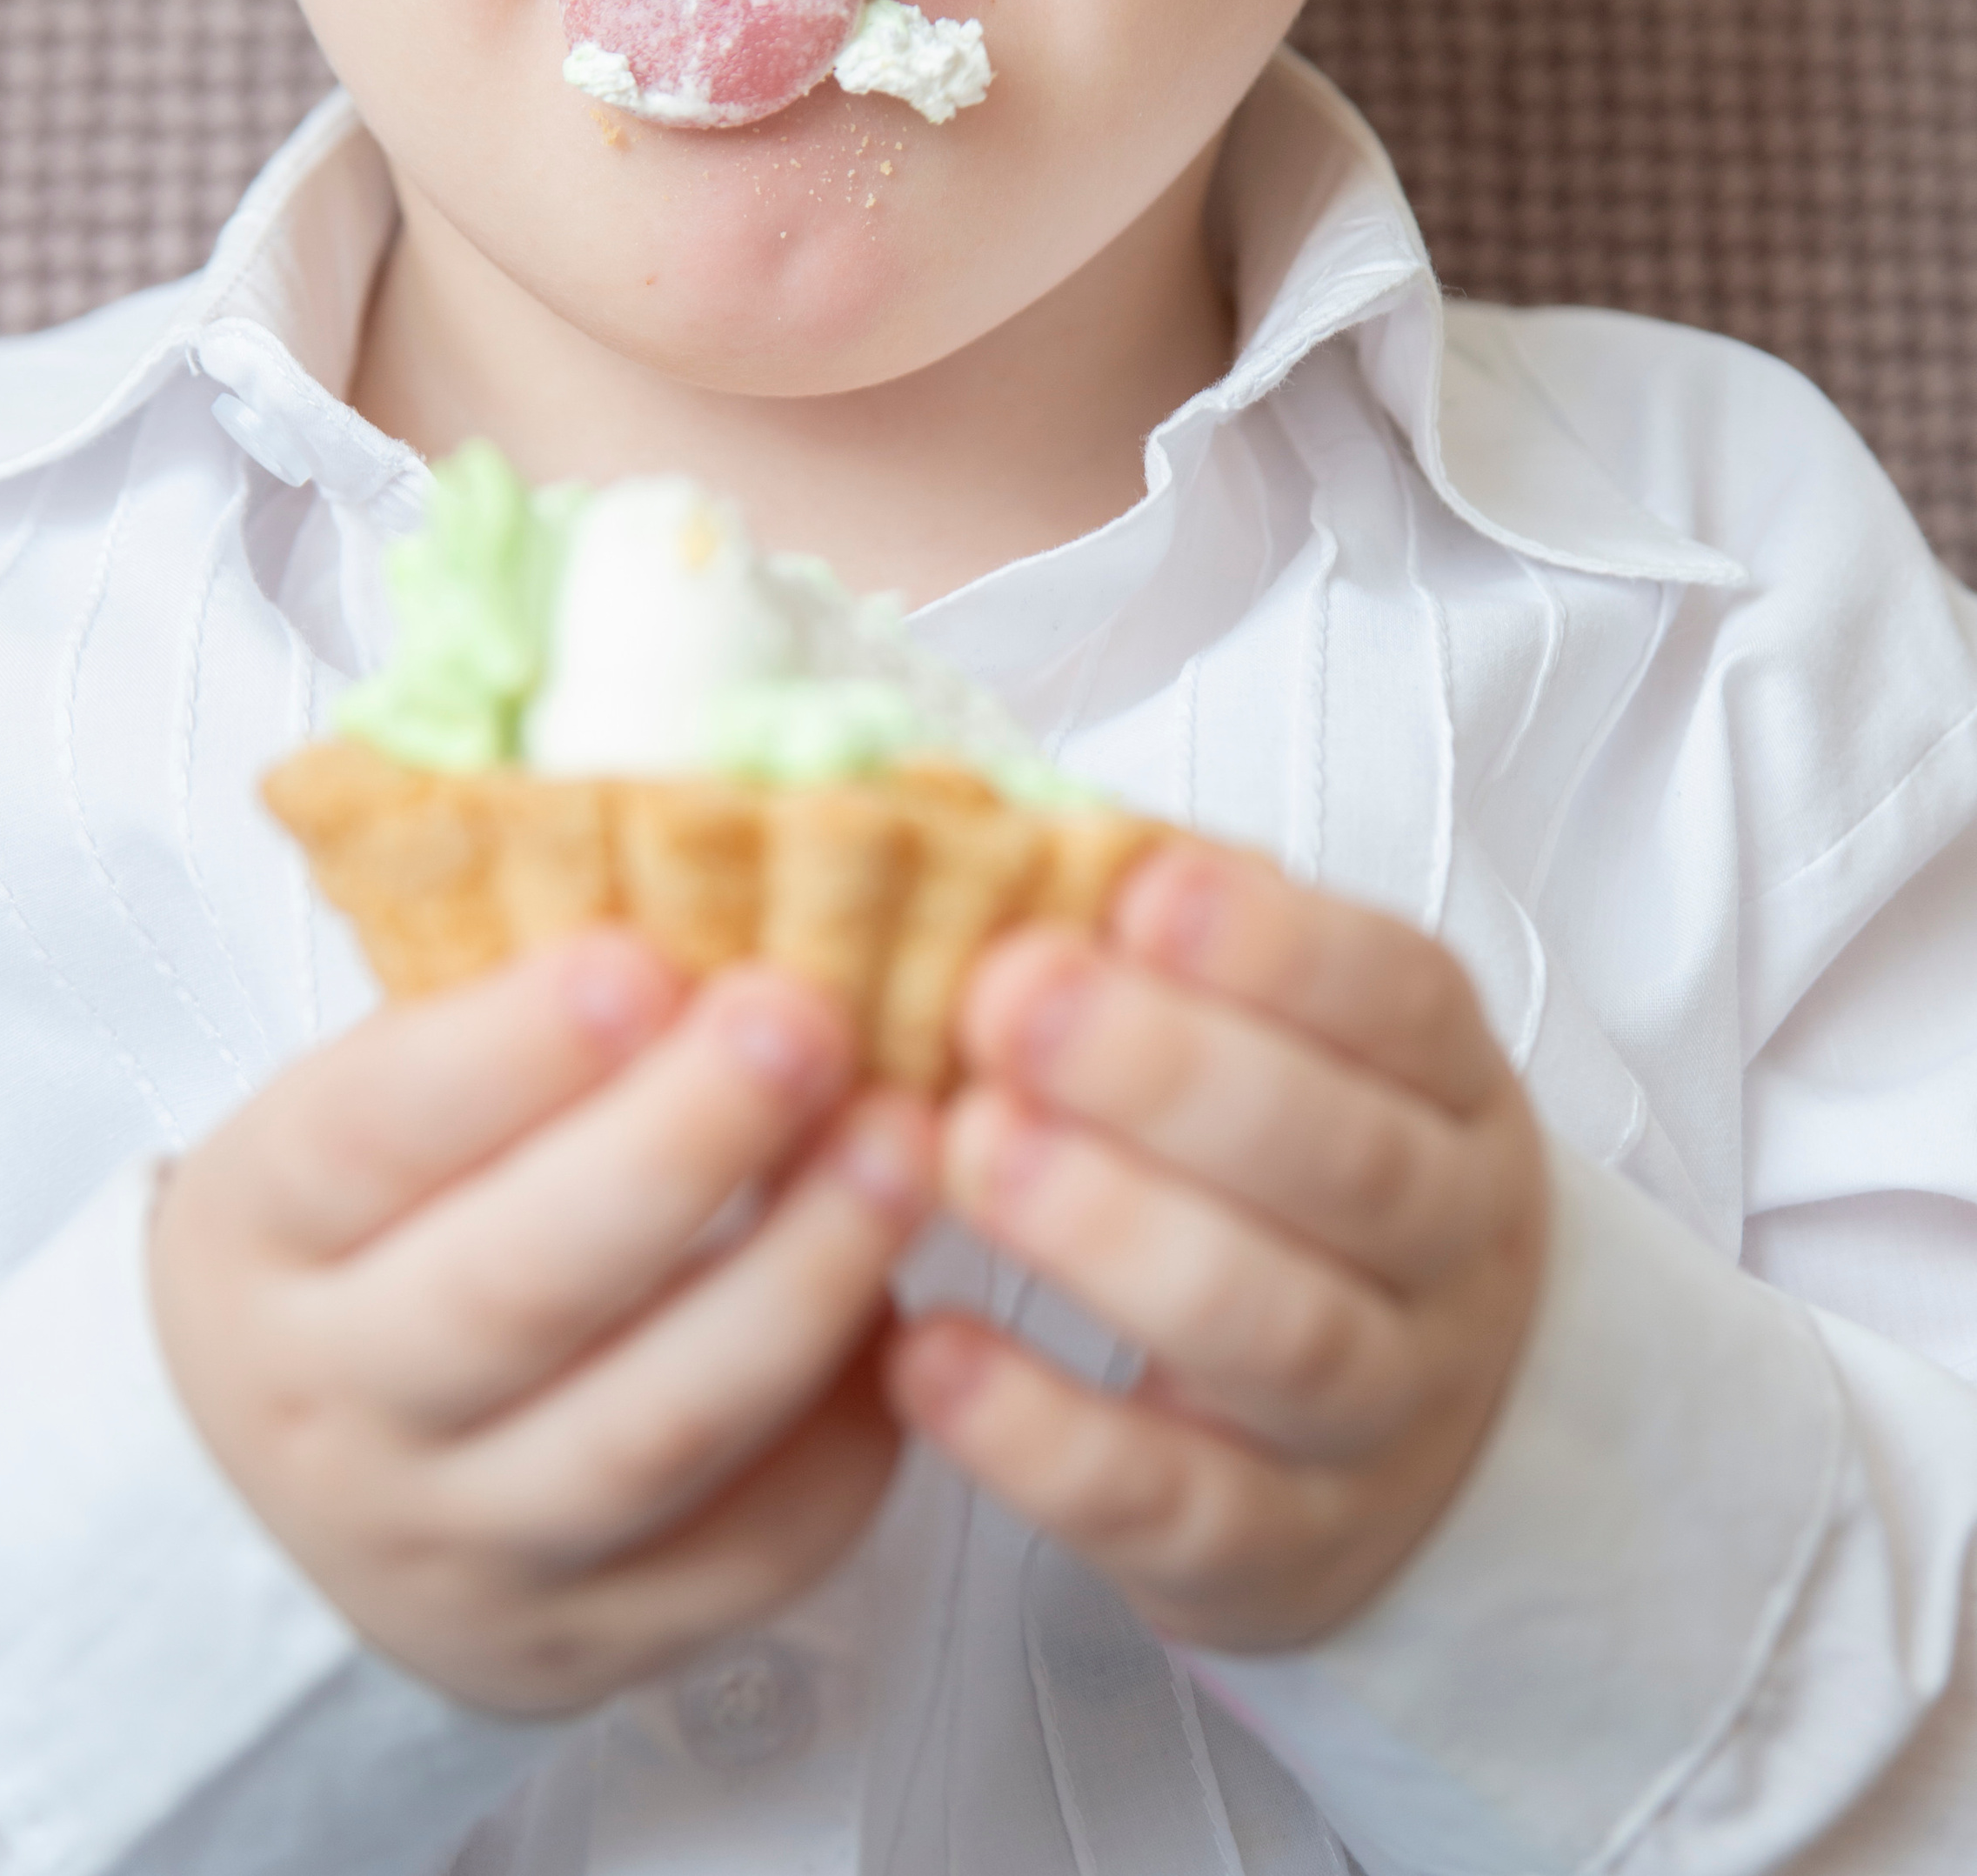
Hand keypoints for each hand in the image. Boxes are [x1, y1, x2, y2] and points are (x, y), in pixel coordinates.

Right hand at [151, 934, 933, 1713]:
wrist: (262, 1493)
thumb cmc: (361, 1232)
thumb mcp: (359, 1105)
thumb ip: (498, 1006)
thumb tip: (692, 852)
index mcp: (262, 1235)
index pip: (371, 1137)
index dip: (510, 1049)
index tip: (642, 954)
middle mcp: (339, 1408)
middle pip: (517, 1292)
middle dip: (682, 1148)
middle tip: (810, 1021)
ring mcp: (457, 1549)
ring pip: (646, 1436)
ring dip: (798, 1284)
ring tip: (906, 1146)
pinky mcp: (579, 1646)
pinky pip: (738, 1560)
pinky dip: (840, 1439)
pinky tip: (905, 1319)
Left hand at [887, 845, 1546, 1651]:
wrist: (1408, 1429)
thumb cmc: (1280, 1170)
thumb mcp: (1274, 1037)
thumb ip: (1157, 932)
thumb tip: (994, 818)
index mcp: (1447, 1084)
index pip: (1402, 1000)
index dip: (1278, 947)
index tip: (1135, 891)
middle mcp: (1446, 1248)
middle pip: (1348, 1166)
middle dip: (1173, 1077)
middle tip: (1006, 1004)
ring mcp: (1382, 1415)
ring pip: (1278, 1335)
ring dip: (1113, 1238)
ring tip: (962, 1154)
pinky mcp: (1284, 1553)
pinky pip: (1177, 1506)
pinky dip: (1046, 1440)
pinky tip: (926, 1358)